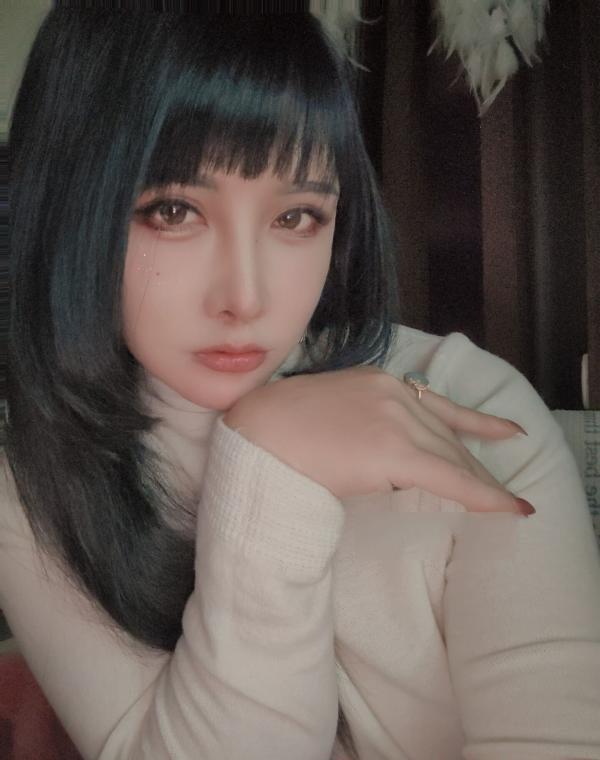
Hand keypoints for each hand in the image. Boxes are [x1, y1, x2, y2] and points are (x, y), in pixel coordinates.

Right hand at [223, 365, 533, 514]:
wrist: (258, 430)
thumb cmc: (277, 426)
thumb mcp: (327, 410)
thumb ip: (358, 420)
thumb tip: (371, 449)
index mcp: (378, 381)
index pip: (436, 405)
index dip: (475, 423)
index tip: (506, 431)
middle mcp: (395, 393)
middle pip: (448, 434)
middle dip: (475, 464)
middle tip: (500, 486)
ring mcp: (396, 420)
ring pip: (452, 456)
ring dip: (479, 482)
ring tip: (505, 502)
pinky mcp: (395, 451)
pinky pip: (449, 478)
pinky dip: (484, 495)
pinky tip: (511, 508)